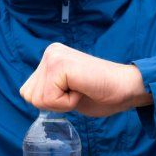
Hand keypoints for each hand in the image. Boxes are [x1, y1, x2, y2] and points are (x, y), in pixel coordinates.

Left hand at [20, 43, 152, 116]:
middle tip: (78, 92)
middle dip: (54, 103)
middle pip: (29, 96)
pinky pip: (50, 98)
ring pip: (37, 99)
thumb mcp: (66, 91)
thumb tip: (28, 96)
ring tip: (81, 90)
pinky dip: (67, 103)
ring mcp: (54, 56)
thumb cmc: (103, 93)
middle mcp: (50, 52)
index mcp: (50, 57)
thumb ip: (49, 89)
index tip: (74, 92)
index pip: (28, 92)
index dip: (51, 102)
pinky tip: (82, 90)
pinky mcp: (60, 65)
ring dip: (61, 103)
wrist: (127, 88)